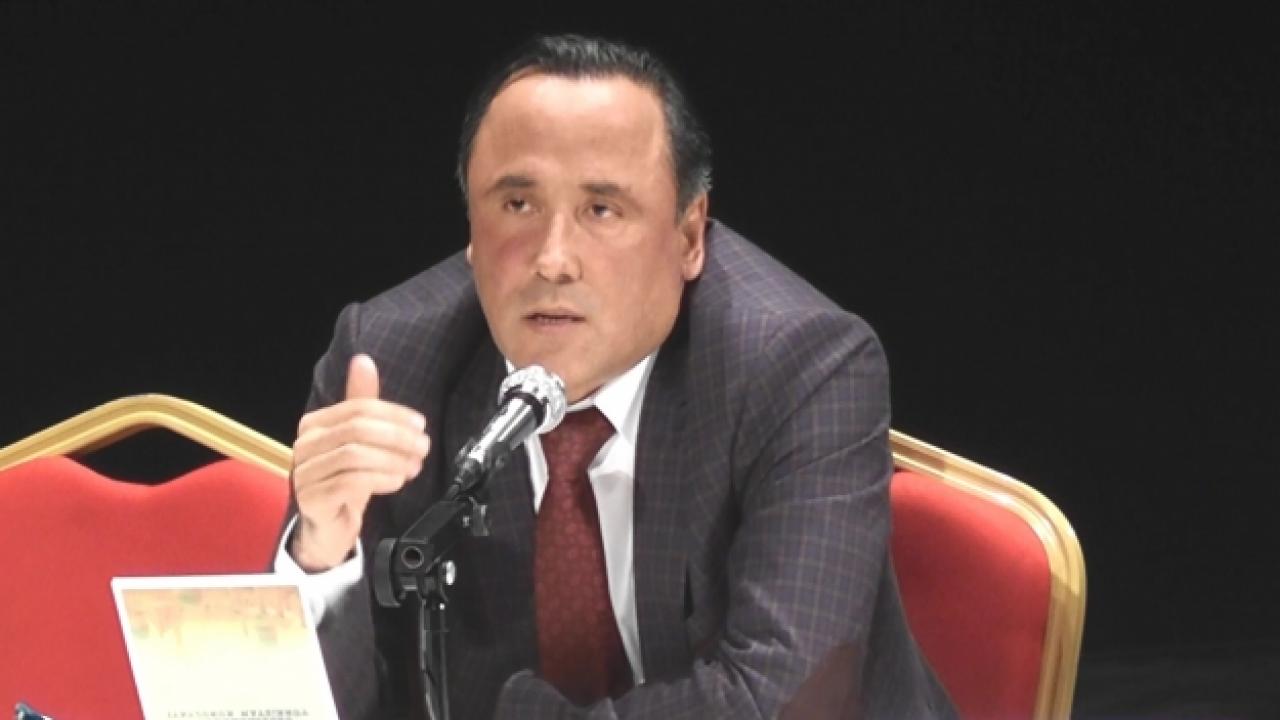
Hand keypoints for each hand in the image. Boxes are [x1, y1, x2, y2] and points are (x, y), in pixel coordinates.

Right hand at [289, 354, 429, 571]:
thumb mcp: (356, 440)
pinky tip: (397, 481)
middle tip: (423, 447)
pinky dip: (381, 479)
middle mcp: (305, 446)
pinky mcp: (313, 499)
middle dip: (397, 436)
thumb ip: (362, 403)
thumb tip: (363, 360)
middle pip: (357, 429)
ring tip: (413, 466)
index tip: (420, 425)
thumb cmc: (343, 480)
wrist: (327, 526)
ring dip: (393, 459)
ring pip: (355, 455)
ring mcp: (305, 473)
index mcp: (314, 424)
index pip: (358, 408)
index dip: (394, 414)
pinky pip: (350, 482)